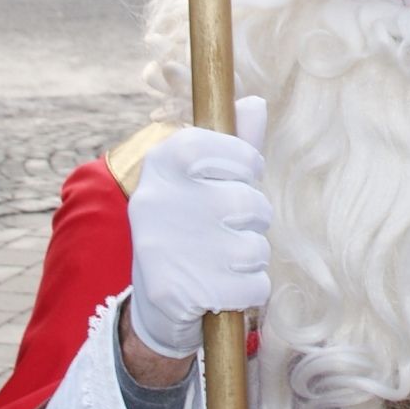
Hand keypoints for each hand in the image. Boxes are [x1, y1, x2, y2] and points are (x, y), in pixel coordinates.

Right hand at [127, 97, 271, 363]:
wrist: (154, 304)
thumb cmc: (190, 229)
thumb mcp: (203, 183)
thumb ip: (233, 145)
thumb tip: (255, 104)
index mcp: (162, 162)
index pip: (237, 153)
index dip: (249, 168)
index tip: (240, 178)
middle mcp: (157, 199)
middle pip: (251, 205)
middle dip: (254, 222)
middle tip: (227, 230)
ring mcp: (164, 246)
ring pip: (255, 248)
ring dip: (252, 260)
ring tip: (223, 262)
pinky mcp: (177, 292)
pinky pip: (254, 287)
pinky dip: (249, 293)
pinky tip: (223, 291)